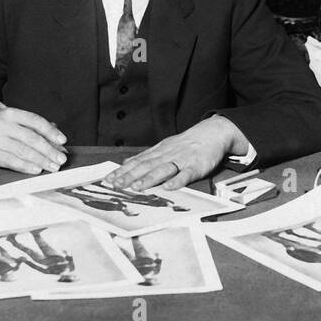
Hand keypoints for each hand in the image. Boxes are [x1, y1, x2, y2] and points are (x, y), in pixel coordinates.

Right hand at [0, 107, 66, 173]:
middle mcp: (3, 124)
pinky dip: (25, 166)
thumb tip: (57, 143)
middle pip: (31, 138)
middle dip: (49, 150)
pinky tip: (36, 170)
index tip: (63, 141)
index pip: (35, 121)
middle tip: (61, 160)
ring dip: (40, 160)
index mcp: (11, 114)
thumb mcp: (12, 122)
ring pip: (22, 151)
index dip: (51, 132)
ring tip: (52, 167)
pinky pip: (11, 161)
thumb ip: (33, 129)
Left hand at [105, 116, 242, 190]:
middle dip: (130, 176)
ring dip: (149, 179)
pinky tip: (169, 188)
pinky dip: (177, 181)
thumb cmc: (187, 143)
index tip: (109, 180)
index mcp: (159, 151)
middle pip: (146, 166)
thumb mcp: (164, 146)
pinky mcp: (196, 166)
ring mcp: (181, 160)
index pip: (137, 162)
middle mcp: (167, 155)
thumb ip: (147, 156)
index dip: (122, 171)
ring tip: (137, 188)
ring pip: (163, 170)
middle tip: (117, 185)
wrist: (212, 132)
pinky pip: (185, 174)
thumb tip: (127, 162)